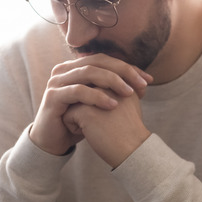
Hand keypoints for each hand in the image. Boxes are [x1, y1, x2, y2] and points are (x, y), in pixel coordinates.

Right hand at [30, 54, 151, 155]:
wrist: (55, 140)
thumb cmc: (80, 120)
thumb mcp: (101, 102)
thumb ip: (116, 89)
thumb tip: (145, 82)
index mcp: (77, 67)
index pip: (107, 60)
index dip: (128, 68)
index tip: (149, 80)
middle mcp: (65, 69)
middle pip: (98, 61)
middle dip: (123, 71)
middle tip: (142, 84)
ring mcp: (57, 81)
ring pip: (88, 72)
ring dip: (112, 81)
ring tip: (129, 93)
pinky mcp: (53, 96)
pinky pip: (78, 91)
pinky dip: (97, 96)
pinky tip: (112, 105)